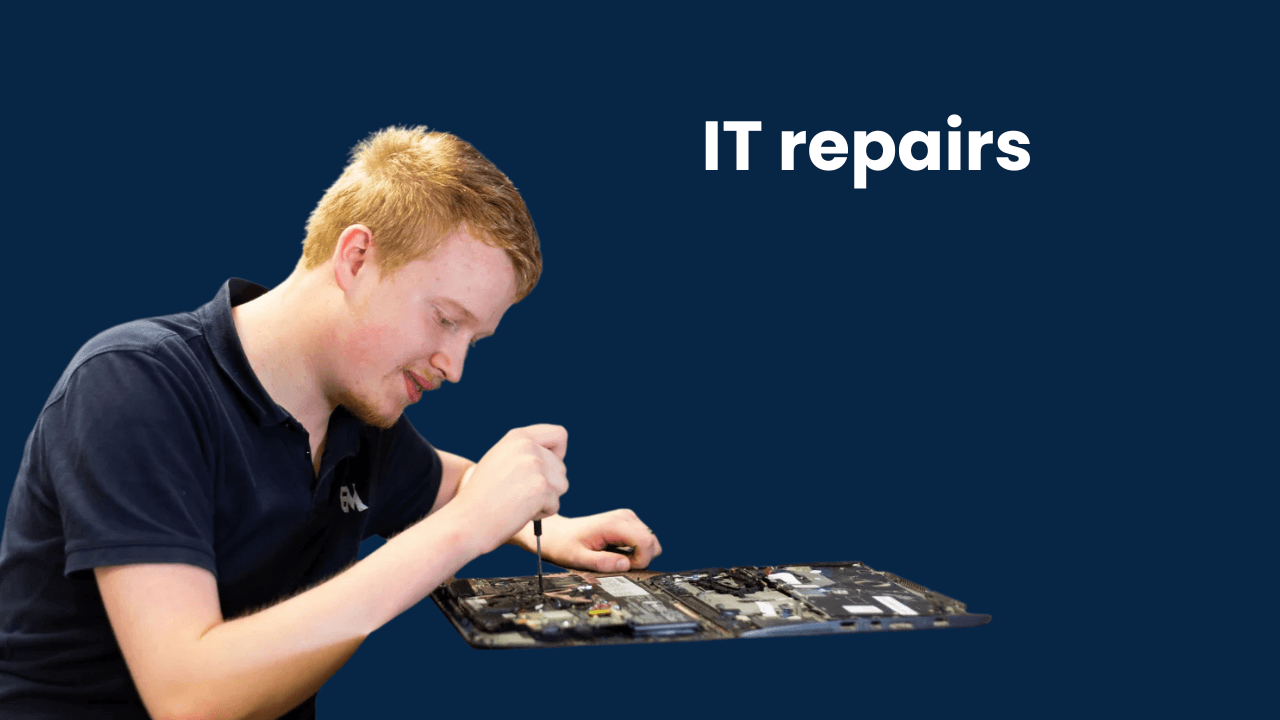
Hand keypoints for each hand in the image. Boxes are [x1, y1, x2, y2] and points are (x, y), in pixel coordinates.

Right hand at [450, 424, 568, 553]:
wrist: (466, 521)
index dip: (558, 454)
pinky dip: (541, 514)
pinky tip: (518, 513)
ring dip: (545, 500)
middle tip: (519, 495)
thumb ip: (524, 454)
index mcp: (518, 437)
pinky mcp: (541, 488)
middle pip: (561, 467)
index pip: (559, 435)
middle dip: (548, 485)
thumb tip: (557, 458)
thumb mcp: (500, 461)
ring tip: (518, 504)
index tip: (545, 470)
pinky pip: (555, 504)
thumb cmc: (482, 497)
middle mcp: (527, 447)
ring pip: (561, 486)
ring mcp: (535, 466)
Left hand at [533, 510, 662, 572]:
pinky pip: (643, 539)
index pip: (647, 541)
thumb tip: (624, 566)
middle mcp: (624, 517)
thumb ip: (602, 563)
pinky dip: (635, 550)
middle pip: (652, 541)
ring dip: (638, 555)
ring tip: (615, 557)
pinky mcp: (627, 522)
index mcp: (614, 524)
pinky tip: (617, 551)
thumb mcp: (579, 559)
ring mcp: (627, 518)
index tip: (624, 567)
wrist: (558, 533)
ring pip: (650, 541)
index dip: (640, 560)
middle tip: (618, 563)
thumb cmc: (565, 545)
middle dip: (641, 559)